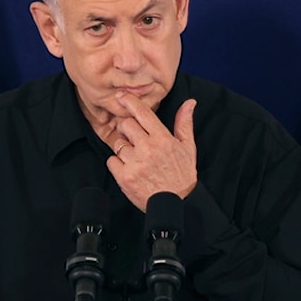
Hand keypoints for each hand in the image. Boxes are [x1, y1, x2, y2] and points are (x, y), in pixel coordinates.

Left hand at [106, 92, 197, 210]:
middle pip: (126, 125)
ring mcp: (135, 163)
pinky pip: (111, 161)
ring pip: (118, 144)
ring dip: (124, 149)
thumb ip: (184, 124)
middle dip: (127, 129)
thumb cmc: (181, 176)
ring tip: (136, 159)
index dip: (129, 101)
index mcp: (163, 139)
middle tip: (134, 139)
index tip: (121, 96)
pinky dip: (117, 164)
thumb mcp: (188, 148)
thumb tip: (189, 103)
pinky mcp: (124, 176)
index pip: (143, 113)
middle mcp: (148, 148)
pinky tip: (130, 169)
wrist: (174, 204)